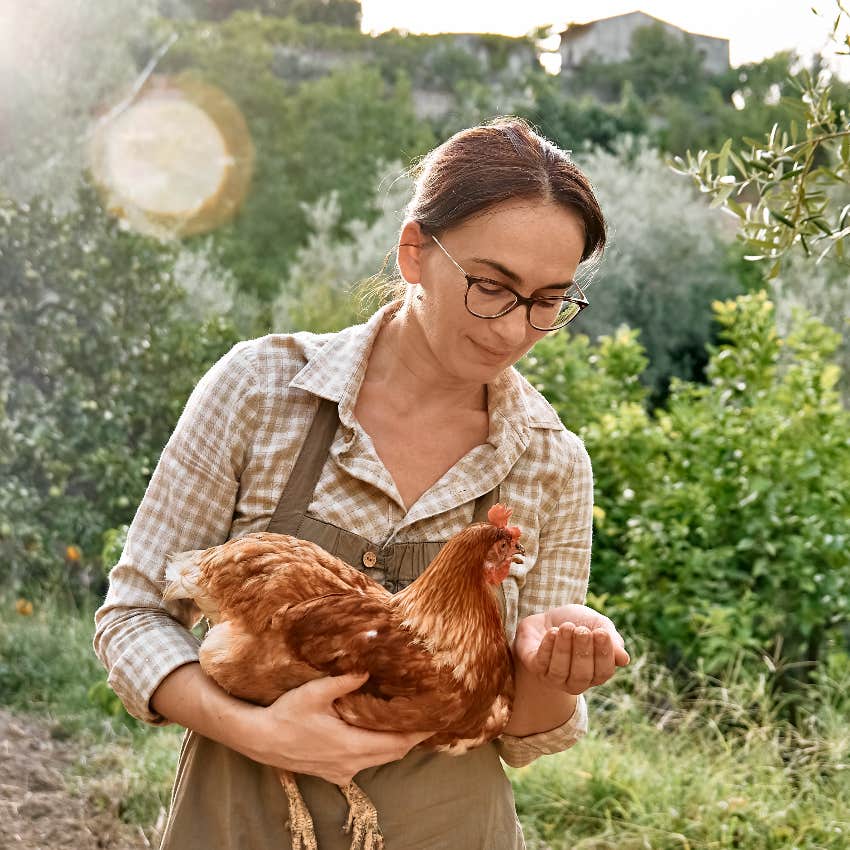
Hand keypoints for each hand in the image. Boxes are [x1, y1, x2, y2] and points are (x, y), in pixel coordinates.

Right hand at [241, 673, 431, 784]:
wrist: (260, 740)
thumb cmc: (286, 715)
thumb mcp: (314, 693)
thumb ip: (343, 681)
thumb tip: (367, 668)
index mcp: (351, 745)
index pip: (397, 743)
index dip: (419, 733)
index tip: (437, 720)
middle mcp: (351, 764)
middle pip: (393, 753)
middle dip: (412, 737)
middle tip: (428, 717)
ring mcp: (342, 771)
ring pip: (380, 759)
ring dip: (395, 743)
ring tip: (409, 722)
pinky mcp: (333, 773)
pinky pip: (364, 763)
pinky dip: (377, 750)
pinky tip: (377, 733)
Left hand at [513, 604, 629, 695]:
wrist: (548, 617)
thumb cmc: (578, 623)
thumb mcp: (598, 625)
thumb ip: (612, 639)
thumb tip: (624, 659)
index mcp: (596, 673)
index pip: (603, 671)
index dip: (604, 653)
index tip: (601, 632)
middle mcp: (576, 681)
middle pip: (582, 674)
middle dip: (583, 651)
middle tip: (582, 630)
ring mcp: (554, 677)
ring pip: (560, 670)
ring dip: (564, 648)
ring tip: (566, 627)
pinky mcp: (535, 667)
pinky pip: (541, 663)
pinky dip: (547, 647)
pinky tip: (552, 632)